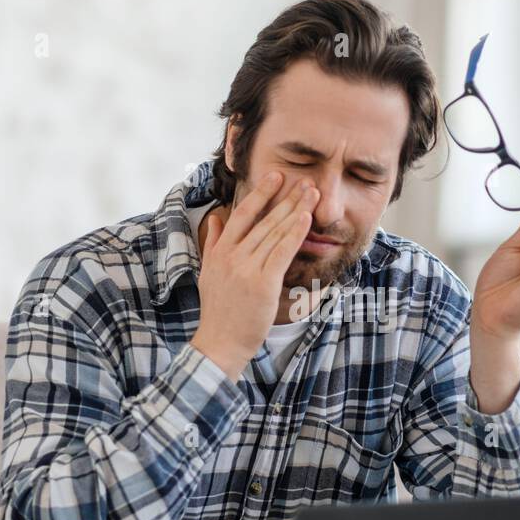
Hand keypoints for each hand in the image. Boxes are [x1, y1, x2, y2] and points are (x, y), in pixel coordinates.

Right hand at [191, 171, 319, 380]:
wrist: (220, 342)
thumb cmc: (218, 312)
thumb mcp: (208, 273)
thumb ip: (213, 244)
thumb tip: (215, 219)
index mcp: (220, 252)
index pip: (241, 214)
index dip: (260, 194)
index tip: (276, 176)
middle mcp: (232, 256)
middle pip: (263, 220)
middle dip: (286, 198)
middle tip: (304, 181)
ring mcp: (247, 268)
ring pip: (275, 233)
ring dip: (295, 211)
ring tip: (311, 194)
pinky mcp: (262, 283)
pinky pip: (281, 252)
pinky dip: (294, 234)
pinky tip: (305, 219)